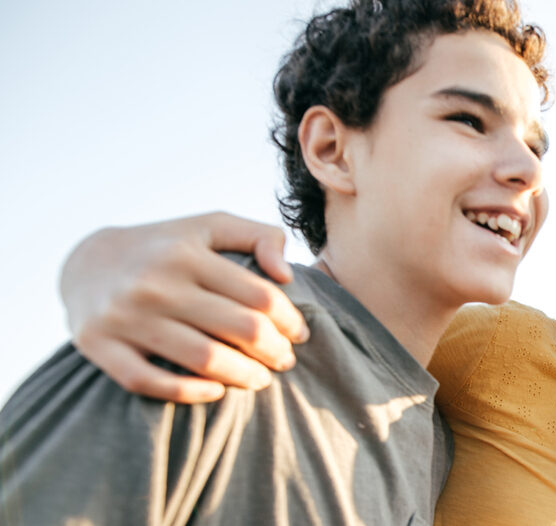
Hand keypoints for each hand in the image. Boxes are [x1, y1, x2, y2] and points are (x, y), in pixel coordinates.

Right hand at [62, 212, 308, 402]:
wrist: (86, 262)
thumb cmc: (167, 247)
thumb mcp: (211, 226)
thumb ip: (260, 236)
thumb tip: (287, 276)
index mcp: (187, 254)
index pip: (260, 296)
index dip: (290, 320)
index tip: (299, 333)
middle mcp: (155, 284)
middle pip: (239, 328)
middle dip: (275, 350)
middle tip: (285, 360)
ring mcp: (125, 317)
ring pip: (204, 359)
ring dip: (244, 375)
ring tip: (261, 378)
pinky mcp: (99, 346)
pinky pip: (151, 382)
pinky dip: (191, 393)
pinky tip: (217, 391)